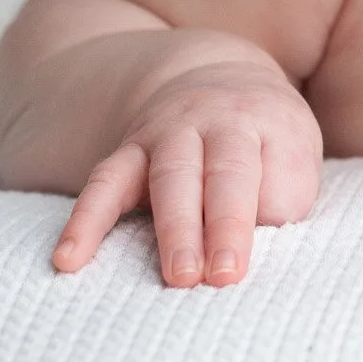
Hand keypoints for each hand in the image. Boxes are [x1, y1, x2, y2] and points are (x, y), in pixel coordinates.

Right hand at [50, 59, 323, 287]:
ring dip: (174, 229)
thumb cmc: (266, 141)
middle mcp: (218, 121)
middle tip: (217, 277)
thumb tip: (257, 235)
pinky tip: (68, 260)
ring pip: (170, 178)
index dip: (257, 219)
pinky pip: (104, 182)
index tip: (240, 267)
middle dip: (222, 224)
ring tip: (176, 279)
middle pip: (223, 173)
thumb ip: (282, 194)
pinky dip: (86, 220)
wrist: (221, 82)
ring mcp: (170, 132)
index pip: (271, 172)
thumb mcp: (294, 155)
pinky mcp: (129, 151)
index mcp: (268, 122)